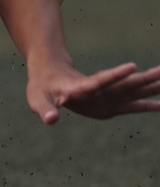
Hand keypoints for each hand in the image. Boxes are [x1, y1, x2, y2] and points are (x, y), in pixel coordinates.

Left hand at [27, 60, 159, 123]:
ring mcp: (106, 96)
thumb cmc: (42, 87)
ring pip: (132, 90)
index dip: (115, 75)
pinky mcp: (110, 105)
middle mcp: (98, 90)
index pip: (99, 81)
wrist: (50, 74)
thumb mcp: (38, 99)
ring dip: (151, 86)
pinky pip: (132, 104)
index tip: (132, 66)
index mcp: (80, 88)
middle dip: (144, 79)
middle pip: (124, 84)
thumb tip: (50, 120)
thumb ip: (45, 109)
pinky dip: (146, 105)